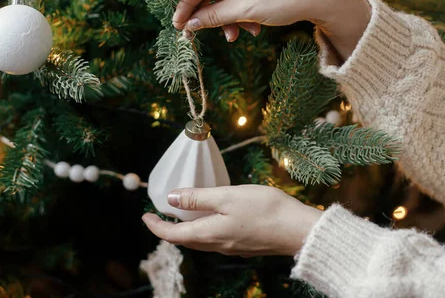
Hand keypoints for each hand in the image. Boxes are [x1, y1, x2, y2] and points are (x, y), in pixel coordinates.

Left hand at [142, 185, 321, 256]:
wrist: (299, 230)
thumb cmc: (265, 209)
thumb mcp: (228, 197)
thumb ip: (198, 197)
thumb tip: (171, 199)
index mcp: (209, 234)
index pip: (173, 235)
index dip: (156, 227)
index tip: (145, 216)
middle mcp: (217, 245)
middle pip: (185, 240)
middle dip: (169, 229)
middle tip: (160, 215)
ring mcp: (232, 247)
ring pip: (200, 241)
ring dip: (186, 230)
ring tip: (182, 214)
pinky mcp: (244, 245)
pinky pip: (215, 239)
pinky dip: (204, 229)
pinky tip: (211, 217)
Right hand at [172, 0, 370, 59]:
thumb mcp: (247, 11)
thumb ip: (216, 17)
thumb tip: (191, 24)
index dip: (187, 6)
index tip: (178, 25)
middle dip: (216, 15)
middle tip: (212, 34)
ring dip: (231, 17)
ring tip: (241, 34)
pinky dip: (243, 11)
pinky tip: (253, 27)